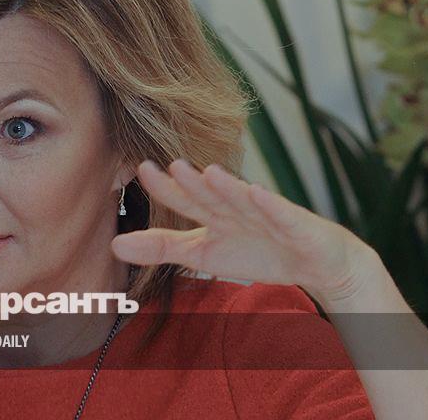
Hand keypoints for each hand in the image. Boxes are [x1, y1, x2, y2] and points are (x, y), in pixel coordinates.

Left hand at [110, 159, 379, 303]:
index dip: (165, 187)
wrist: (315, 262)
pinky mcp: (294, 224)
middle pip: (211, 194)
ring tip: (209, 172)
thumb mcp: (202, 253)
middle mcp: (237, 206)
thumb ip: (160, 248)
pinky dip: (270, 203)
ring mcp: (266, 213)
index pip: (185, 197)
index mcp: (214, 212)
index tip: (140, 168)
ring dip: (227, 186)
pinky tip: (259, 192)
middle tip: (171, 165)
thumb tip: (113, 246)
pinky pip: (281, 213)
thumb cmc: (257, 250)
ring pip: (243, 199)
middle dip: (192, 182)